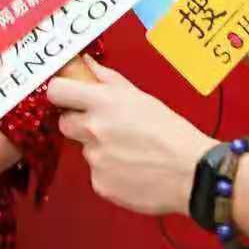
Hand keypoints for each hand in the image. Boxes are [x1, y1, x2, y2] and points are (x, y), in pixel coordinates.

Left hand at [46, 57, 211, 216]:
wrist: (192, 173)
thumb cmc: (171, 132)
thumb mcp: (139, 96)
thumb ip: (107, 79)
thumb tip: (86, 63)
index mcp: (103, 102)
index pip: (56, 91)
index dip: (60, 93)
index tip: (66, 96)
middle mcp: (94, 129)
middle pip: (65, 123)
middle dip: (79, 123)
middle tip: (104, 126)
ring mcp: (95, 159)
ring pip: (84, 150)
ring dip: (99, 149)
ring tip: (129, 151)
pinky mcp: (100, 184)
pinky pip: (96, 174)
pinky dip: (109, 172)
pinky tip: (132, 170)